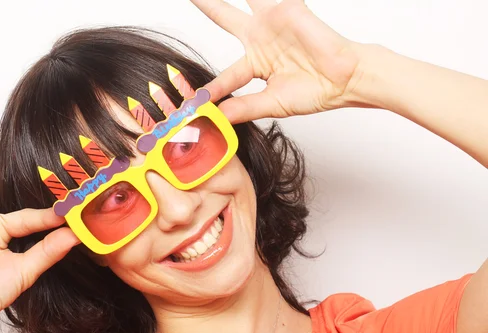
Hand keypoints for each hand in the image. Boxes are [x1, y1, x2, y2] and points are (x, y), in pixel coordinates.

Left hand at [191, 0, 363, 122]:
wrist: (345, 80)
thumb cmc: (315, 91)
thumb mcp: (272, 103)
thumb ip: (244, 107)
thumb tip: (217, 116)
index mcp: (254, 63)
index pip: (223, 76)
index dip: (209, 90)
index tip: (191, 100)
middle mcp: (259, 38)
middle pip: (223, 16)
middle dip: (207, 5)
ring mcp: (271, 21)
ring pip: (241, 0)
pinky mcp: (286, 8)